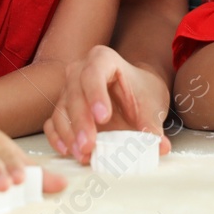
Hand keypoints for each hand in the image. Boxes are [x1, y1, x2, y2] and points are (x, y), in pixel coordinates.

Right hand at [44, 46, 173, 163]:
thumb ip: (153, 124)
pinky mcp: (63, 108)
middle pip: (74, 93)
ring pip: (61, 109)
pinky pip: (52, 122)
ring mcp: (68, 89)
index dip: (96, 94)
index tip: (103, 117)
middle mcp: (80, 70)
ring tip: (82, 154)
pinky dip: (57, 137)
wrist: (135, 93)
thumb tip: (161, 146)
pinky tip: (68, 150)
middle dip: (80, 121)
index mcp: (103, 59)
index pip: (94, 73)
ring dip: (69, 133)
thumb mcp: (152, 105)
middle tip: (88, 145)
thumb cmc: (142, 93)